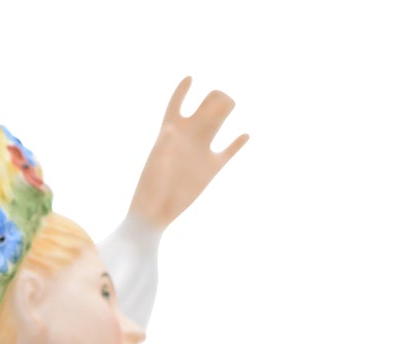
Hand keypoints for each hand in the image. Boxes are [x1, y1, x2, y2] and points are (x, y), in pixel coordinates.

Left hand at [128, 77, 248, 229]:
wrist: (154, 214)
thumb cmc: (150, 187)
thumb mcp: (155, 162)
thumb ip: (164, 143)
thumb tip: (171, 128)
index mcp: (171, 128)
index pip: (178, 101)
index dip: (183, 88)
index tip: (190, 78)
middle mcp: (189, 134)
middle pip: (208, 104)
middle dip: (216, 97)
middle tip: (219, 103)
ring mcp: (202, 149)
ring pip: (220, 120)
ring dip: (227, 109)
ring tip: (229, 106)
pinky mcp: (212, 168)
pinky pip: (229, 150)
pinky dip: (238, 142)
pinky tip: (245, 135)